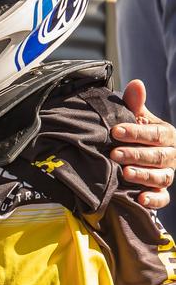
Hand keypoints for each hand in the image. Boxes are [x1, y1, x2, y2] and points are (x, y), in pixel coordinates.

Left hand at [111, 80, 175, 208]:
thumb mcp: (136, 118)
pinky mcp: (161, 192)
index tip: (116, 131)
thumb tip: (136, 84)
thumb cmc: (136, 133)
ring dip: (144, 176)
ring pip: (162, 177)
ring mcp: (167, 174)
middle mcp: (171, 155)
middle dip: (136, 155)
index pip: (156, 134)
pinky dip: (154, 200)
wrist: (138, 155)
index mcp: (167, 135)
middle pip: (158, 157)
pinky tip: (140, 199)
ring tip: (125, 173)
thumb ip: (134, 104)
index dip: (137, 133)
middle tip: (114, 154)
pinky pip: (163, 199)